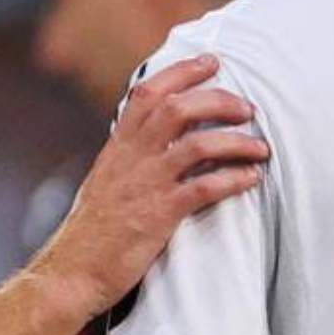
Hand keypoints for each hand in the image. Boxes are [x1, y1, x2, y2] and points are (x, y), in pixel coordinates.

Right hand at [34, 55, 267, 318]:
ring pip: (196, 144)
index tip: (211, 61)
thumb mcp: (107, 181)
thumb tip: (161, 138)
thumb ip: (132, 156)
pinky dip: (233, 179)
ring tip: (261, 147)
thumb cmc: (93, 231)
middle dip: (218, 100)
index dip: (182, 72)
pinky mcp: (159, 216)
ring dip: (235, 141)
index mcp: (118, 147)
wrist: (72, 272)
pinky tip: (251, 178)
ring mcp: (146, 185)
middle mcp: (131, 158)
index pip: (148, 93)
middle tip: (247, 108)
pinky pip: (203, 188)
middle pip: (177, 109)